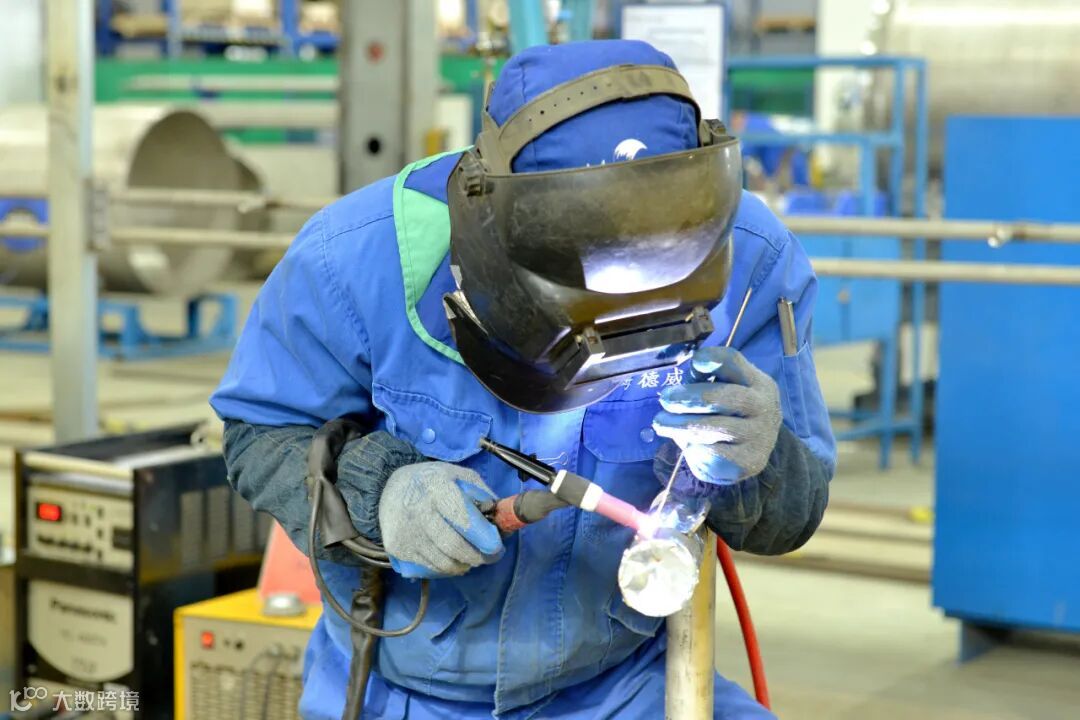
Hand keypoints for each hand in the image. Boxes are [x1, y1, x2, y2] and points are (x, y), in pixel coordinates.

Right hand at [379, 461, 504, 577]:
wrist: (391, 488)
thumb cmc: (432, 482)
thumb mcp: (459, 475)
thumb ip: (482, 494)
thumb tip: (500, 518)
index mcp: (438, 488)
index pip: (465, 520)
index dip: (485, 538)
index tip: (497, 547)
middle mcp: (419, 511)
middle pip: (456, 547)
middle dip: (478, 557)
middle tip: (489, 556)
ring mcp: (406, 532)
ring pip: (444, 563)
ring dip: (464, 564)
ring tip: (470, 557)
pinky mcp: (397, 549)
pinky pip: (430, 568)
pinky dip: (446, 568)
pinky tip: (451, 558)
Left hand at [653, 347, 780, 483]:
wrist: (753, 452)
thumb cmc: (729, 415)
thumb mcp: (723, 391)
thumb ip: (703, 383)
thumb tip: (678, 391)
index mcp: (757, 382)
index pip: (732, 361)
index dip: (708, 358)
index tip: (693, 365)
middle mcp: (763, 406)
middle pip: (717, 396)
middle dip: (684, 398)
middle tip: (665, 400)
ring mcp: (759, 436)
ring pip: (713, 427)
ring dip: (680, 425)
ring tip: (661, 423)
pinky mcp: (750, 462)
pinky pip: (713, 454)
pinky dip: (695, 450)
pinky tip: (690, 447)